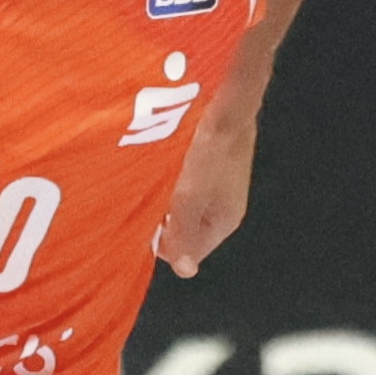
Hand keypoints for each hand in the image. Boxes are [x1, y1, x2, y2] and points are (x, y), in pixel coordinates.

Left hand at [151, 105, 257, 274]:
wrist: (230, 104)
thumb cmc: (212, 148)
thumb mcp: (191, 196)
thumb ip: (183, 233)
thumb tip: (184, 270)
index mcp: (224, 221)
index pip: (190, 253)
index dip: (165, 245)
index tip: (146, 226)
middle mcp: (224, 208)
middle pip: (187, 231)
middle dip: (165, 223)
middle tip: (147, 202)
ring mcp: (220, 188)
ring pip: (185, 209)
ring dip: (166, 202)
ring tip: (152, 184)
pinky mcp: (212, 168)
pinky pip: (187, 188)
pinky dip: (172, 184)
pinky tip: (161, 169)